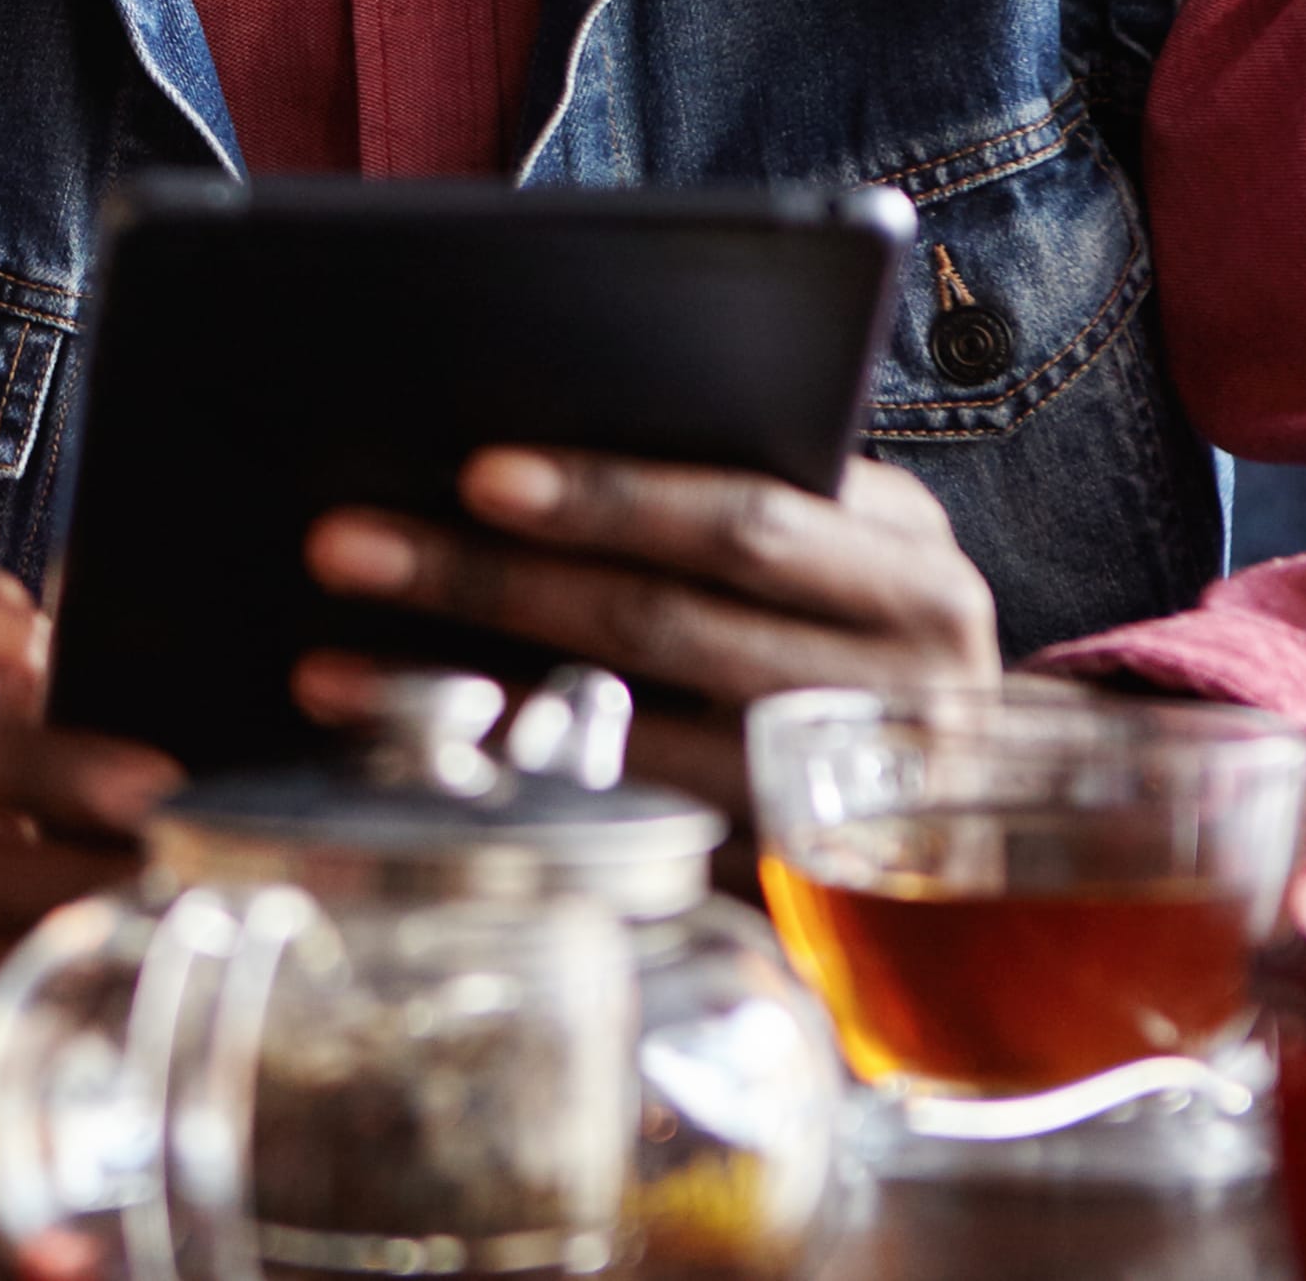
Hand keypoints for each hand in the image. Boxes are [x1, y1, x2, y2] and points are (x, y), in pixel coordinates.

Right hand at [0, 547, 181, 991]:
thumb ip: (91, 630)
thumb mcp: (57, 655)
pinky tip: (112, 942)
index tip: (25, 629)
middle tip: (150, 794)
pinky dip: (32, 951)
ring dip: (44, 879)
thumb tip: (165, 654)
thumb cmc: (31, 713)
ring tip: (151, 881)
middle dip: (30, 770)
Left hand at [300, 448, 1000, 810]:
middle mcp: (892, 672)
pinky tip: (415, 750)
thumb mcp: (842, 542)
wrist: (973, 778)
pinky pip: (626, 806)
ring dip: (465, 687)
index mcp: (906, 556)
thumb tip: (516, 448)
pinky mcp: (777, 857)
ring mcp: (832, 778)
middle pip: (664, 616)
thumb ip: (737, 491)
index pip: (741, 516)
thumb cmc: (857, 613)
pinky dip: (514, 768)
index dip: (608, 495)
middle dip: (490, 577)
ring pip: (629, 721)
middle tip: (346, 546)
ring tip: (332, 663)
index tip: (476, 473)